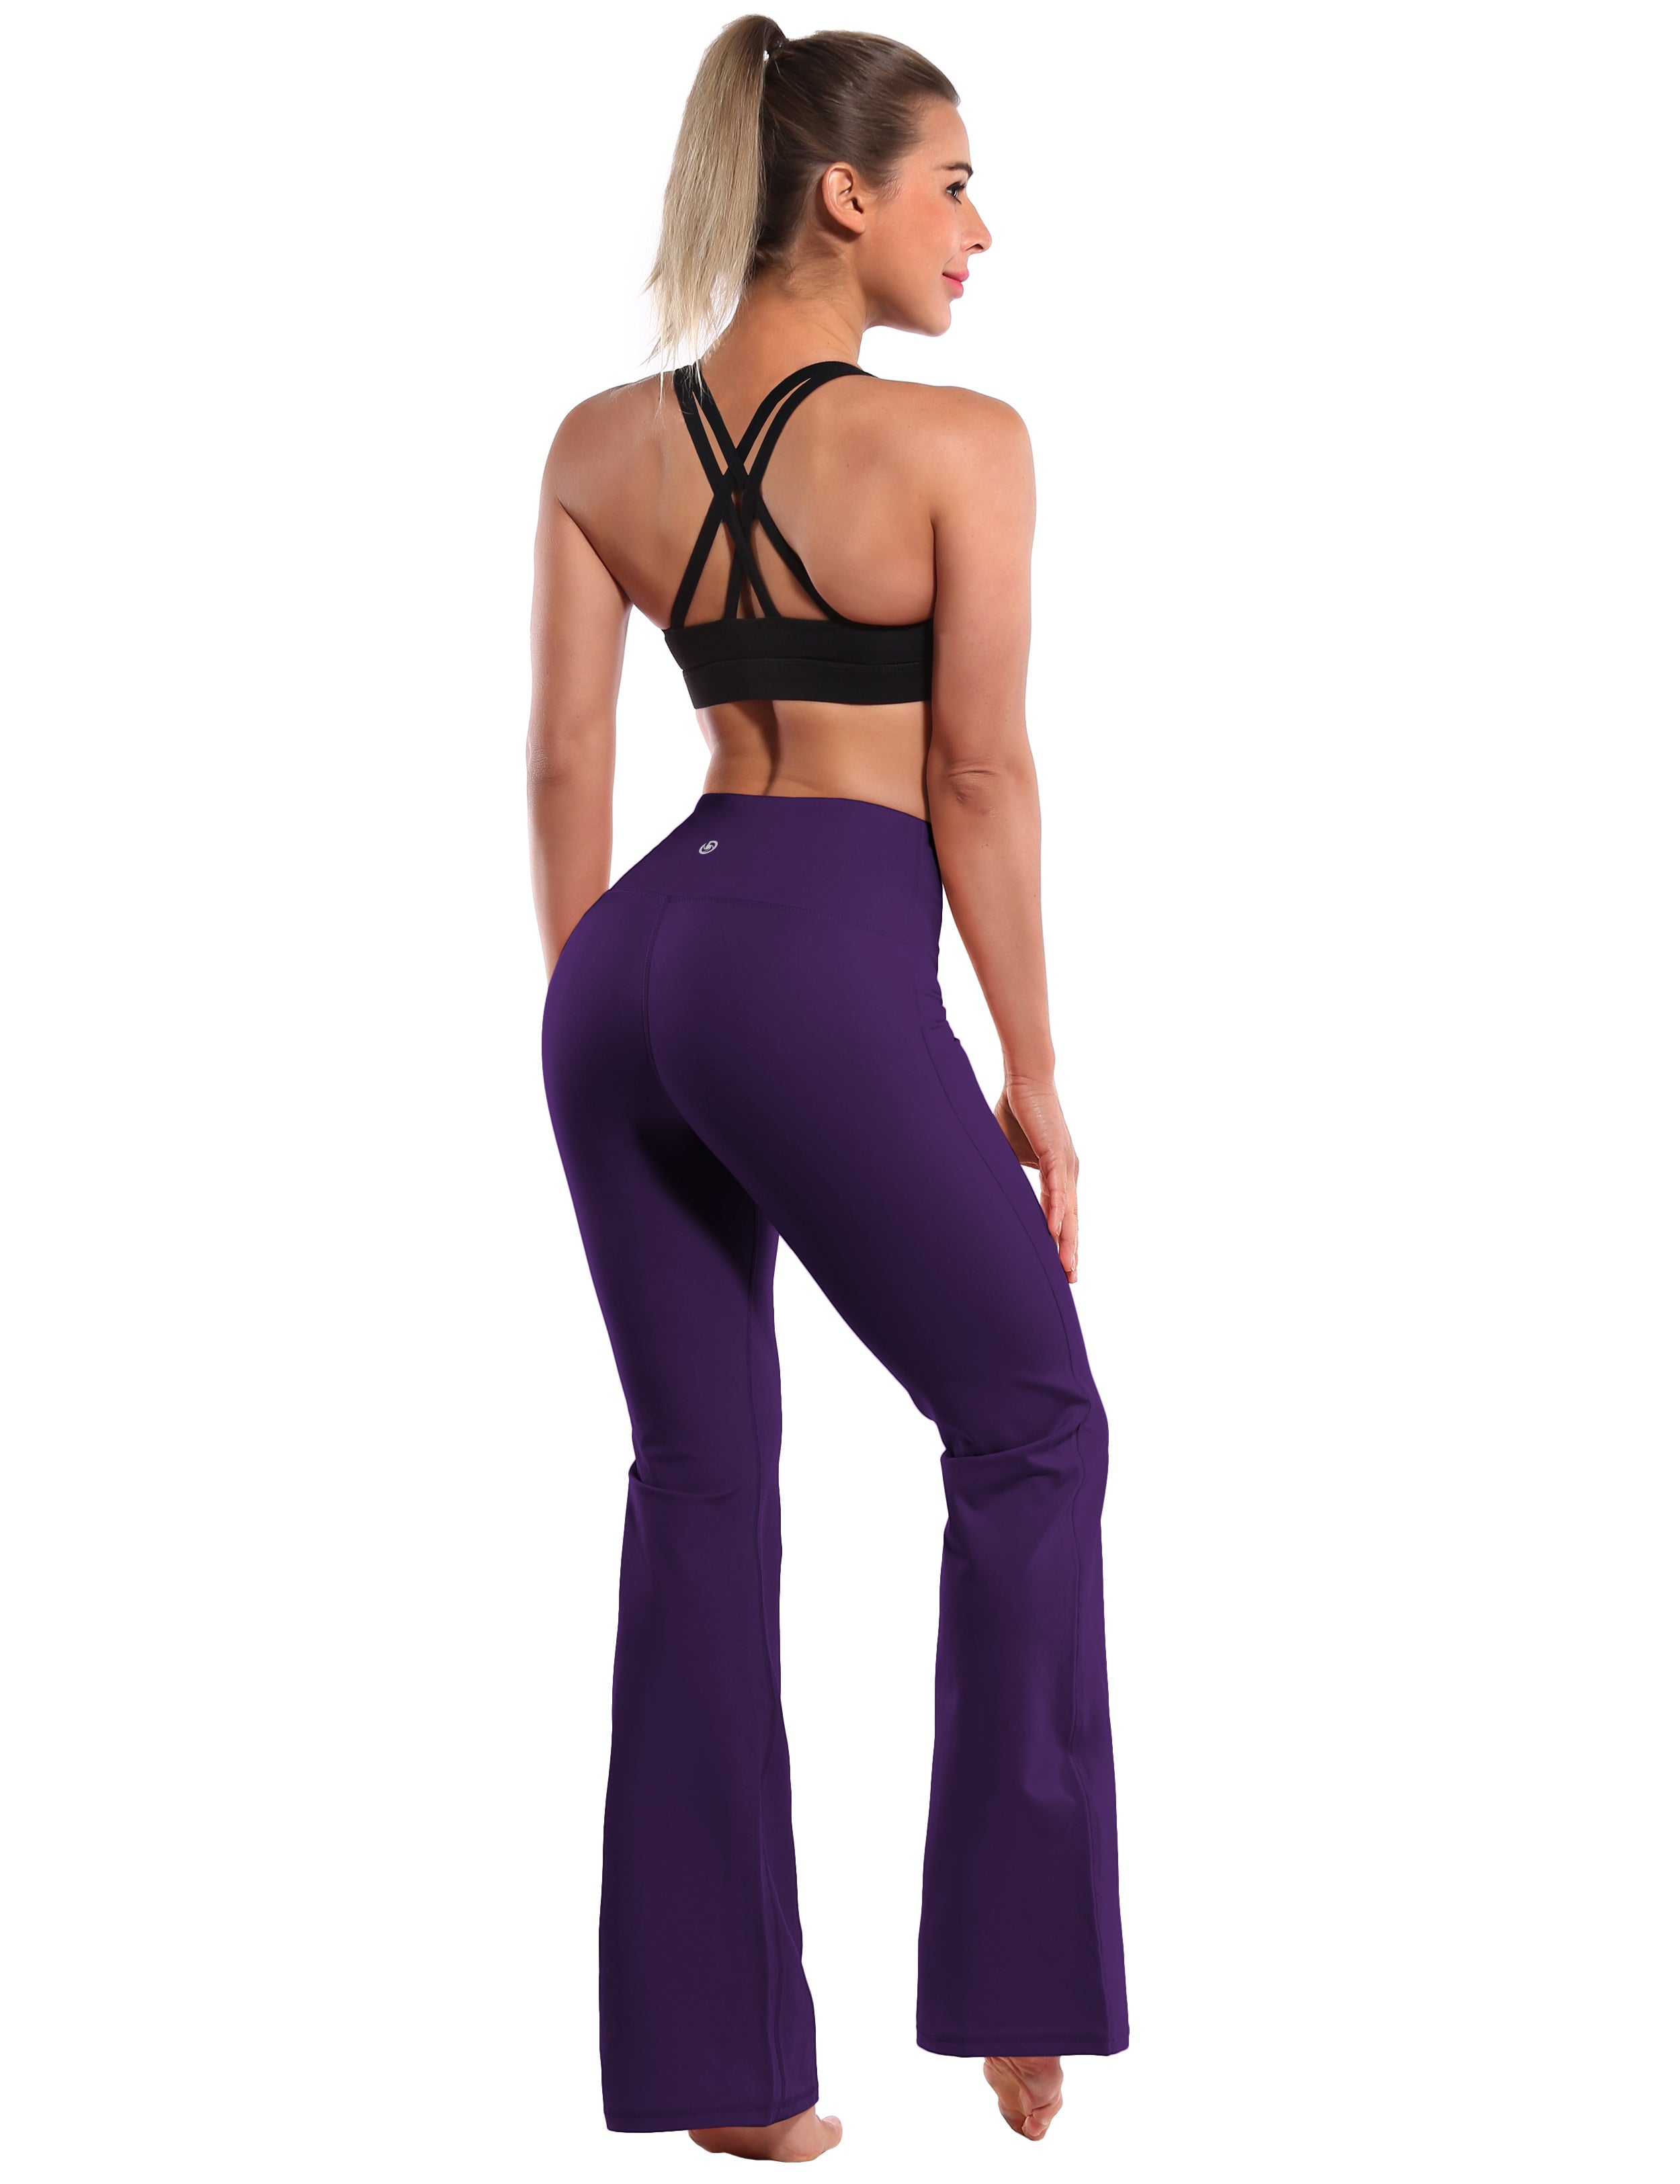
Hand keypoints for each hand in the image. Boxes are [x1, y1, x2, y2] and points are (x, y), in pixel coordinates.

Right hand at [994, 1077, 1079, 1280]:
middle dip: (1069, 1251)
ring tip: (1067, 1267)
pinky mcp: (1056, 1152)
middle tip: (1070, 1280)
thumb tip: (985, 1193)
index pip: (1062, 1215)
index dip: (1062, 1241)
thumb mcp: (1007, 1154)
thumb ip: (1004, 1176)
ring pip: (1067, 1209)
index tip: (1062, 1268)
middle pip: (1070, 1219)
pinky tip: (1055, 1232)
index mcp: (1058, 1173)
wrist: (1024, 1079)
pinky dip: (1056, 1210)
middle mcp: (1067, 1172)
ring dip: (1067, 1240)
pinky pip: (1056, 1188)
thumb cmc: (1015, 1113)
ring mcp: (1065, 1163)